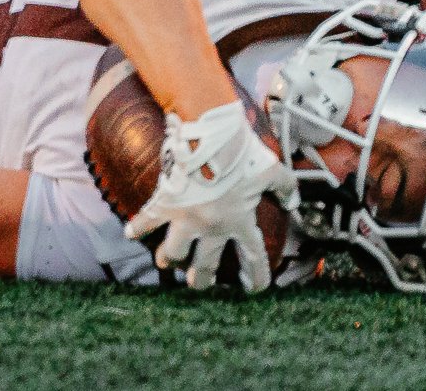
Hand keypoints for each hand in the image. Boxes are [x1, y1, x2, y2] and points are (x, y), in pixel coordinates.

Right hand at [122, 100, 295, 293]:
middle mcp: (212, 227)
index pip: (253, 256)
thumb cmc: (242, 153)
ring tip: (165, 262)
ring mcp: (186, 218)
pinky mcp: (165, 204)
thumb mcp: (271, 169)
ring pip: (173, 251)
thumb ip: (286, 187)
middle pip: (205, 264)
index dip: (257, 275)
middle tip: (197, 283)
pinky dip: (137, 227)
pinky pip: (147, 220)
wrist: (210, 136)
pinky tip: (131, 234)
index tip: (255, 289)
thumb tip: (294, 201)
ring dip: (169, 258)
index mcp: (239, 220)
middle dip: (201, 279)